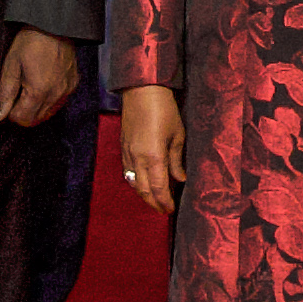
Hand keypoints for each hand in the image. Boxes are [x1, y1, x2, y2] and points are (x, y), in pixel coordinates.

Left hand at [0, 27, 80, 126]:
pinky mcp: (73, 84)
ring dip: (36, 108)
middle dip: (23, 112)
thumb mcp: (11, 65)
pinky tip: (42, 83)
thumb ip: (5, 94)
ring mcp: (67, 91)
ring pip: (48, 114)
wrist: (55, 25)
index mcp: (39, 92)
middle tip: (17, 92)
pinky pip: (59, 102)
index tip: (9, 98)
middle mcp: (56, 95)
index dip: (11, 112)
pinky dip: (48, 100)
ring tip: (29, 86)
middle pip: (36, 120)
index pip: (22, 120)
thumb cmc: (30, 42)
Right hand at [122, 86, 186, 212]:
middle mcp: (137, 159)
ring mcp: (127, 153)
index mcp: (154, 157)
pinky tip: (143, 183)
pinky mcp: (122, 147)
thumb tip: (180, 179)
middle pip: (144, 190)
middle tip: (163, 210)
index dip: (164, 202)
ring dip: (143, 194)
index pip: (159, 188)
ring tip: (154, 200)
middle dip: (153, 203)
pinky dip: (136, 182)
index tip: (171, 209)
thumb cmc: (164, 110)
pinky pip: (127, 172)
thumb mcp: (177, 135)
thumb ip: (176, 160)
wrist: (142, 91)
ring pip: (133, 183)